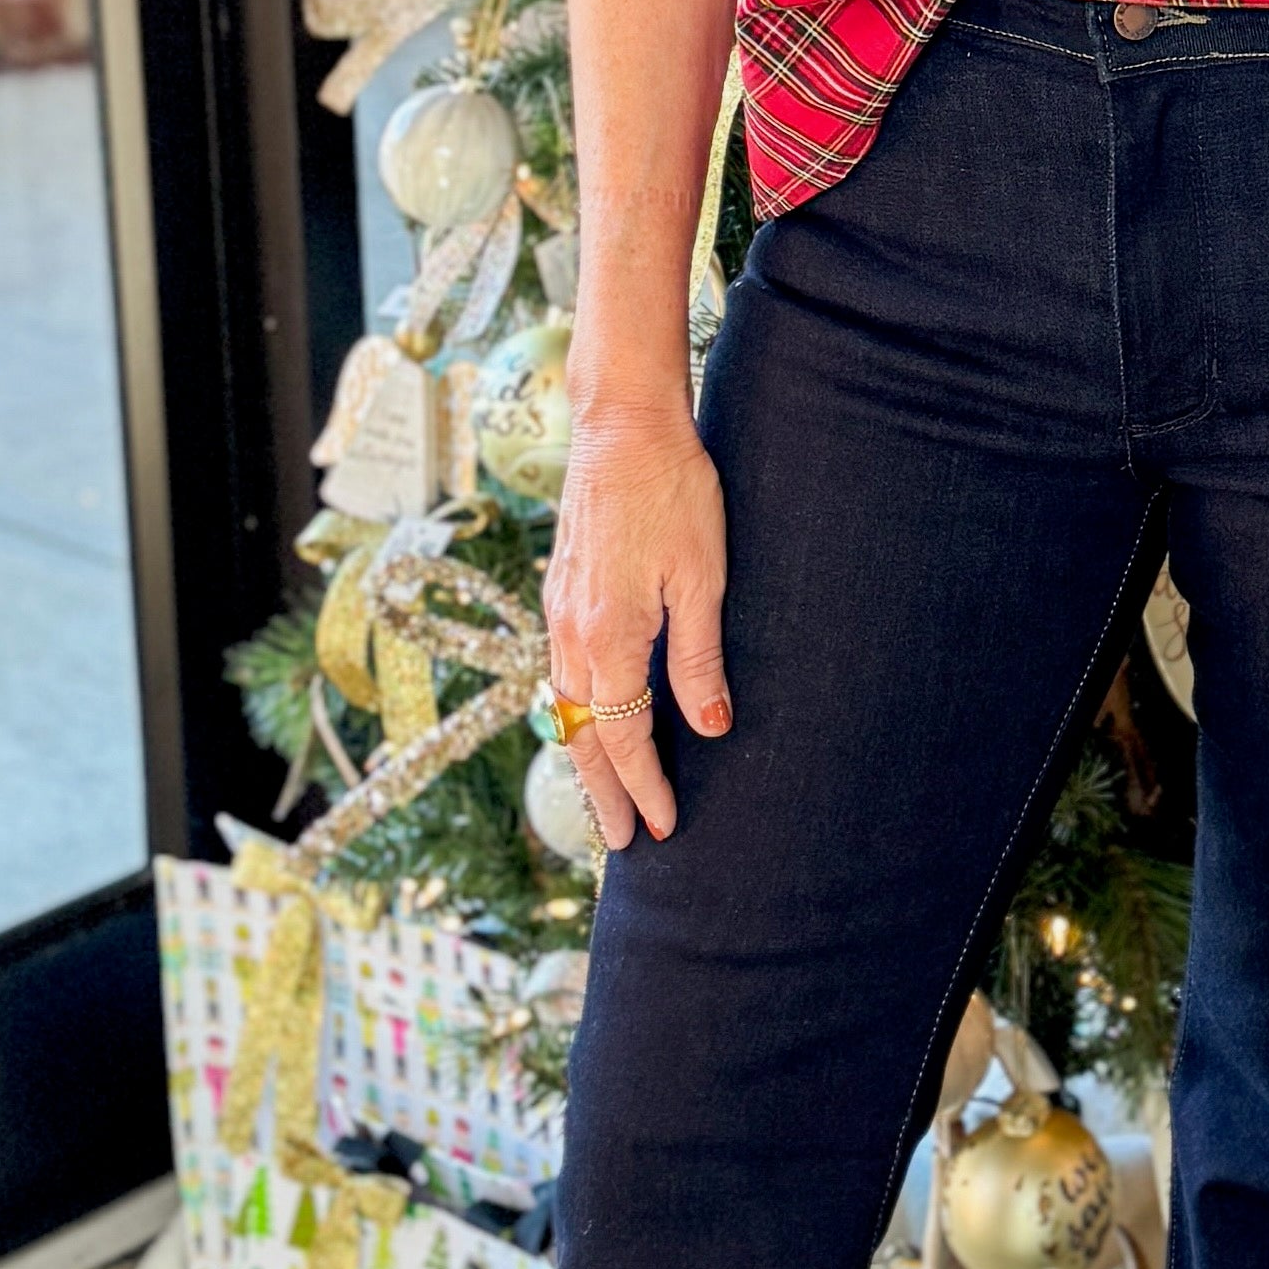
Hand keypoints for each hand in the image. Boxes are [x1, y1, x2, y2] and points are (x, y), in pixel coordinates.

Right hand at [542, 395, 730, 847]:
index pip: (623, 737)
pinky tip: (593, 721)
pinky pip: (563, 674)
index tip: (661, 826)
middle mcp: (571, 633)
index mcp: (608, 637)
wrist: (622, 425)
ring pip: (568, 707)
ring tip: (603, 797)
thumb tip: (709, 727)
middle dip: (601, 793)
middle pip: (583, 735)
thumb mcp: (703, 578)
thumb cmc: (674, 492)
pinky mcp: (561, 592)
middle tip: (619, 843)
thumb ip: (700, 657)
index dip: (644, 786)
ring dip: (586, 757)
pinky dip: (578, 713)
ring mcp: (559, 612)